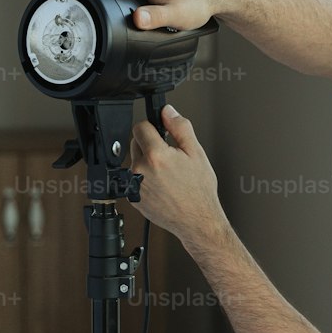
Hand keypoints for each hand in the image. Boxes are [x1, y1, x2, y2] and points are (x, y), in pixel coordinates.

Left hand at [129, 104, 226, 247]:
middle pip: (136, 143)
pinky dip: (144, 179)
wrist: (197, 220)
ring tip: (167, 174)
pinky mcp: (132, 197)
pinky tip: (161, 186)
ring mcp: (134, 185)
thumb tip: (168, 111)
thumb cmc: (199, 191)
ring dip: (147, 162)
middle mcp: (140, 170)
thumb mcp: (196, 153)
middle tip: (169, 157)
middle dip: (150, 144)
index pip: (140, 126)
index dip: (153, 127)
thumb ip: (180, 127)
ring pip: (135, 161)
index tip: (161, 133)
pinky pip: (134, 178)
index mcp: (156, 155)